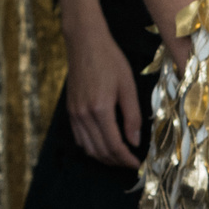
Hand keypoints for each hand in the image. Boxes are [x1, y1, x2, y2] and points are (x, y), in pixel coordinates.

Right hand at [64, 14, 142, 167]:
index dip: (126, 159)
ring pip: (88, 148)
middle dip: (117, 161)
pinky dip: (92, 147)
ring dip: (104, 157)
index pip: (114, 145)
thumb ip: (132, 116)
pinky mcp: (70, 110)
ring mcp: (74, 113)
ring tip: (120, 157)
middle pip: (100, 151)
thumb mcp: (128, 86)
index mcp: (100, 109)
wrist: (85, 43)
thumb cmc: (110, 60)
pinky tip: (103, 146)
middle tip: (131, 163)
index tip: (138, 164)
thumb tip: (135, 142)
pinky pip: (79, 138)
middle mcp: (83, 114)